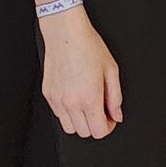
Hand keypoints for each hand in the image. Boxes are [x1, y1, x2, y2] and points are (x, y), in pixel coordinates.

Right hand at [39, 8, 122, 140]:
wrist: (66, 33)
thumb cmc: (88, 46)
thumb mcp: (111, 70)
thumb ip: (115, 97)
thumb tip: (117, 115)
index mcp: (90, 98)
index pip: (99, 132)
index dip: (108, 127)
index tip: (110, 118)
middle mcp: (71, 102)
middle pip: (84, 133)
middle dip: (95, 124)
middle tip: (101, 109)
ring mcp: (58, 100)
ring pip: (70, 128)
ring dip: (80, 121)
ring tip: (87, 105)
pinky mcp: (48, 95)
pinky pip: (59, 115)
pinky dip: (68, 112)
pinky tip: (75, 97)